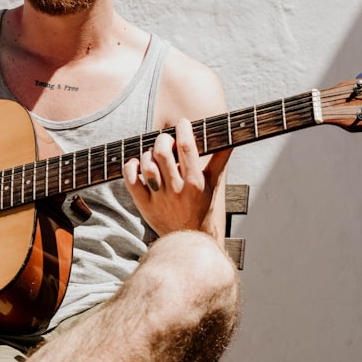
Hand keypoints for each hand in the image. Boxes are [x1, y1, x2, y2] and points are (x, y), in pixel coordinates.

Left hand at [123, 119, 212, 235]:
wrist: (188, 238)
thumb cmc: (202, 207)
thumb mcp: (213, 185)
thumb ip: (220, 160)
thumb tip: (230, 140)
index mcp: (195, 182)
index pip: (187, 147)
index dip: (183, 130)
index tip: (182, 123)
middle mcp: (177, 190)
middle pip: (163, 152)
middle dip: (163, 139)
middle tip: (165, 140)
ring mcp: (159, 198)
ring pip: (147, 165)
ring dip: (147, 154)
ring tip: (153, 154)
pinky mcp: (144, 205)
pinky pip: (131, 182)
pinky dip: (130, 168)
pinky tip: (136, 163)